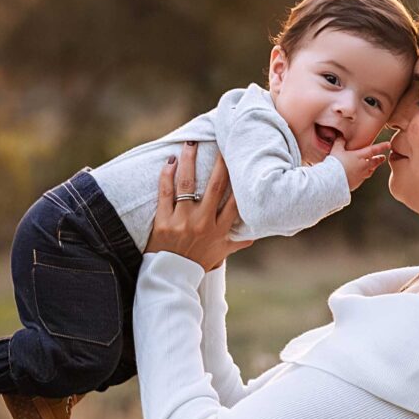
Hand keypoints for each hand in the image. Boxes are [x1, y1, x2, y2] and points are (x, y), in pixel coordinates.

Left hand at [147, 141, 254, 270]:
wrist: (171, 278)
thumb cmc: (197, 263)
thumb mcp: (220, 254)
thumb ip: (237, 242)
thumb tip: (254, 235)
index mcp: (219, 230)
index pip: (235, 201)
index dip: (239, 179)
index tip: (242, 159)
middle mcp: (203, 223)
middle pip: (215, 186)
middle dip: (220, 162)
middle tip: (222, 141)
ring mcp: (182, 221)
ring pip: (188, 183)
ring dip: (190, 160)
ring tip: (191, 143)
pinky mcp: (163, 222)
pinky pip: (166, 193)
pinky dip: (167, 175)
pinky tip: (170, 160)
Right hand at [334, 136, 392, 190]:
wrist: (332, 181)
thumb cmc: (334, 164)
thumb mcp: (336, 150)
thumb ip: (339, 142)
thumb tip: (341, 136)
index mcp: (359, 156)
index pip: (373, 150)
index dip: (381, 147)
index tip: (388, 145)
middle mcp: (362, 166)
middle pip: (374, 162)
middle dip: (379, 159)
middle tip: (383, 158)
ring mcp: (360, 176)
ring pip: (370, 171)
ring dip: (373, 168)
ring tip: (374, 166)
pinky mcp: (356, 183)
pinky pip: (363, 178)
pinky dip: (364, 175)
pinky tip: (362, 175)